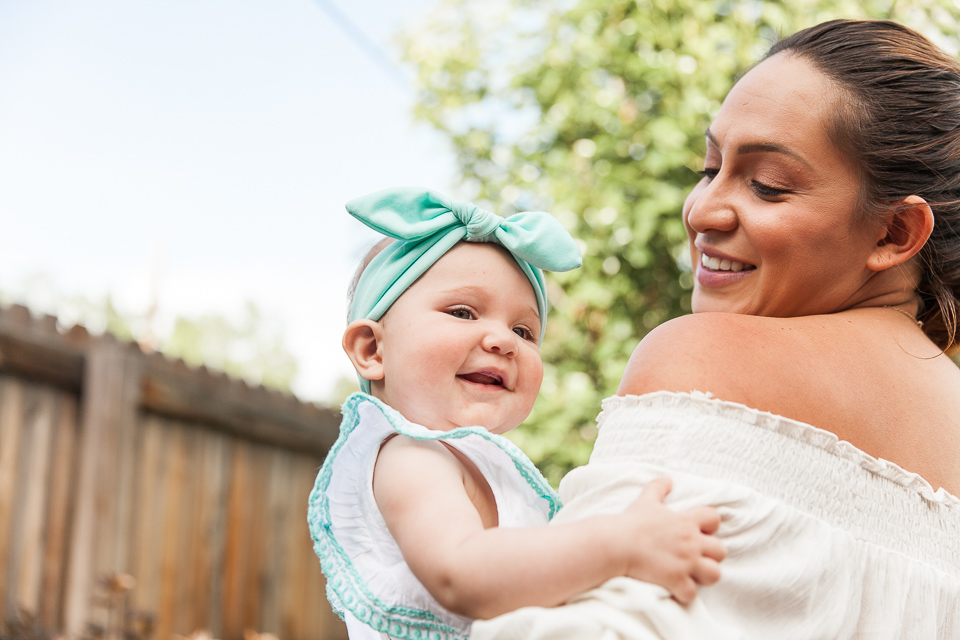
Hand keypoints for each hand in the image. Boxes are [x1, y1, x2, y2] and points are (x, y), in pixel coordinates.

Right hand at [615, 477, 725, 603]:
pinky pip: (692, 593)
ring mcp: (685, 562)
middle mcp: (691, 542)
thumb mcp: (646, 501)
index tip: (699, 532)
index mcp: (686, 521)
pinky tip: (676, 589)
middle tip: (696, 558)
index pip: (714, 518)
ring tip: (692, 576)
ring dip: (704, 576)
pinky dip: (685, 593)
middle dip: (711, 555)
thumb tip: (667, 478)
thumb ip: (658, 488)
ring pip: (714, 574)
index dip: (710, 526)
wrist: (616, 543)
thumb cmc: (631, 522)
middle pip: (720, 550)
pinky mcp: (676, 580)